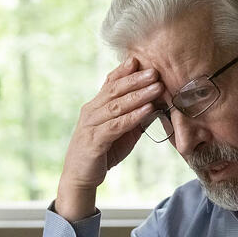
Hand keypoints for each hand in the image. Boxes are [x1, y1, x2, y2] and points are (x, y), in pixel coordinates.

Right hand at [55, 57, 163, 220]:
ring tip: (157, 87)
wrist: (80, 177)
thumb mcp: (119, 132)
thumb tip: (154, 104)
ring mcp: (91, 125)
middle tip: (155, 70)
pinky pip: (116, 125)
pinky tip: (147, 110)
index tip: (140, 59)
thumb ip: (132, 117)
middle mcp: (91, 112)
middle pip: (114, 90)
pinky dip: (133, 117)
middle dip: (136, 79)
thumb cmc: (102, 153)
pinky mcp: (94, 141)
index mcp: (95, 107)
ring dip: (139, 95)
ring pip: (117, 105)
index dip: (124, 70)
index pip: (109, 83)